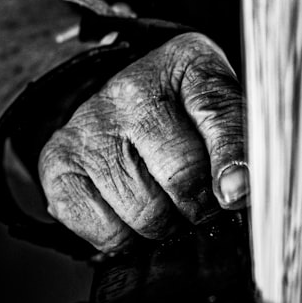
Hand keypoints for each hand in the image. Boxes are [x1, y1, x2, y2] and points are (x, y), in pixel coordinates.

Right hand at [39, 32, 247, 252]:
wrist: (120, 104)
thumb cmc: (188, 113)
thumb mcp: (225, 107)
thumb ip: (244, 141)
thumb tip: (239, 193)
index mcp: (189, 64)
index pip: (218, 114)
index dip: (232, 162)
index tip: (237, 195)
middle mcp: (133, 89)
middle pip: (182, 176)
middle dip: (203, 206)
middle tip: (204, 205)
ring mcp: (90, 125)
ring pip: (146, 212)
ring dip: (167, 224)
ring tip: (169, 204)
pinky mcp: (58, 162)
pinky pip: (107, 231)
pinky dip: (127, 238)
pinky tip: (132, 212)